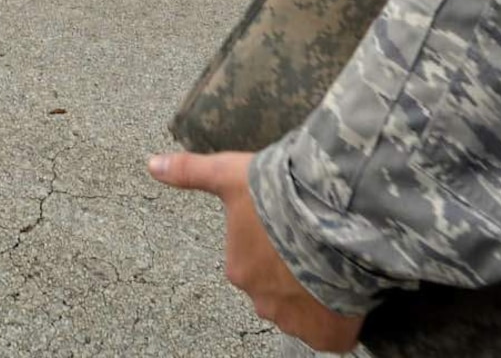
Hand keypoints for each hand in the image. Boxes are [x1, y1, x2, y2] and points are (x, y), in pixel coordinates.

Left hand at [148, 151, 363, 352]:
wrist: (332, 217)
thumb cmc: (281, 196)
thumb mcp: (231, 174)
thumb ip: (192, 172)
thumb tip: (153, 165)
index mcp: (240, 269)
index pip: (256, 265)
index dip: (276, 248)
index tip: (292, 231)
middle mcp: (263, 300)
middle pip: (279, 291)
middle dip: (295, 274)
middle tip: (315, 245)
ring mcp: (295, 319)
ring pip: (304, 311)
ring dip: (317, 294)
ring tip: (334, 263)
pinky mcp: (328, 332)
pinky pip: (332, 334)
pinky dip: (339, 320)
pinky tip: (347, 294)